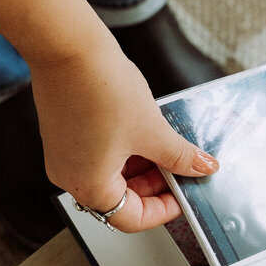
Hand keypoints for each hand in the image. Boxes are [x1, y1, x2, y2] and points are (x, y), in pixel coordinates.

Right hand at [30, 33, 217, 232]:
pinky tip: (148, 131)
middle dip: (155, 184)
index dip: (163, 210)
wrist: (68, 46)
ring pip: (113, 174)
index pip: (130, 219)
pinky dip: (127, 149)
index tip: (184, 195)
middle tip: (182, 168)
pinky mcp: (65, 134)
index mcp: (88, 186)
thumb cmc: (98, 88)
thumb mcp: (153, 130)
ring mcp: (65, 155)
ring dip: (144, 165)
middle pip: (121, 198)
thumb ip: (180, 156)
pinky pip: (101, 154)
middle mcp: (70, 176)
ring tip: (168, 146)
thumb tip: (201, 167)